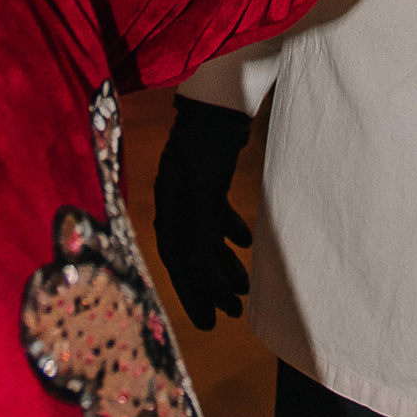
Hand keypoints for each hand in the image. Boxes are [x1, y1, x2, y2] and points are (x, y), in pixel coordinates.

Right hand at [152, 98, 252, 330]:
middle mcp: (174, 201)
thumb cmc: (210, 139)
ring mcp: (189, 189)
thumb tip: (199, 271)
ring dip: (223, 263)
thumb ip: (202, 226)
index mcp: (169, 207)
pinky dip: (229, 232)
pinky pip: (214, 215)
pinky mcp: (207, 177)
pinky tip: (247, 242)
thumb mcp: (206, 184)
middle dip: (210, 286)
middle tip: (232, 314)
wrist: (220, 96)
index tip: (213, 321)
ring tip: (245, 287)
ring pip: (204, 237)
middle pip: (190, 255)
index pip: (179, 260)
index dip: (195, 293)